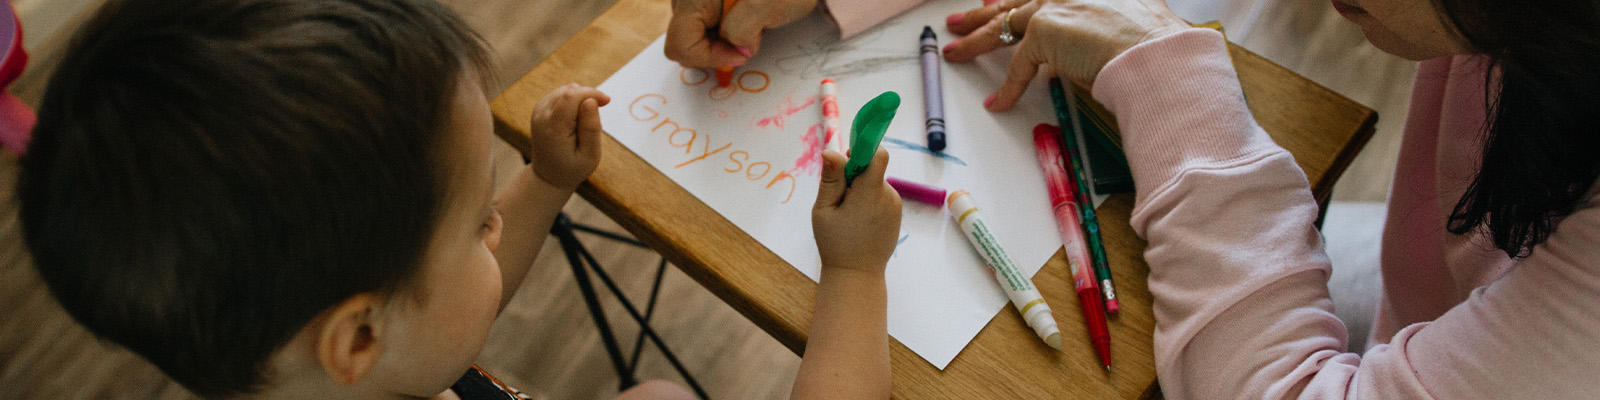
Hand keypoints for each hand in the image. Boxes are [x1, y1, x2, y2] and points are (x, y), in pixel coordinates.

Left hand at [527, 83, 611, 189]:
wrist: (549, 175)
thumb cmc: (573, 167)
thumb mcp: (590, 155)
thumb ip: (591, 128)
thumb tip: (591, 101)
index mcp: (553, 128)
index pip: (572, 96)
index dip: (592, 93)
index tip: (607, 102)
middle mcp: (541, 116)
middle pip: (569, 91)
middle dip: (588, 97)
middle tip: (595, 120)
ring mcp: (538, 110)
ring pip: (566, 90)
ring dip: (581, 100)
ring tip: (584, 124)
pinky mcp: (540, 108)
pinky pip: (562, 94)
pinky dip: (574, 102)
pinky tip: (576, 120)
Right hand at [665, 0, 817, 66]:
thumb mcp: (769, 4)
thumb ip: (743, 27)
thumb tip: (738, 49)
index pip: (681, 43)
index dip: (709, 57)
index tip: (742, 54)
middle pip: (682, 39)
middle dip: (714, 48)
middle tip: (748, 38)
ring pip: (691, 35)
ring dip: (718, 40)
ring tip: (749, 24)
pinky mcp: (702, 2)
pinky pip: (701, 27)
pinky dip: (721, 32)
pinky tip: (743, 20)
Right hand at [812, 148, 901, 274]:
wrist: (857, 274)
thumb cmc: (835, 243)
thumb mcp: (824, 210)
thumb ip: (830, 179)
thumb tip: (831, 150)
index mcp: (870, 193)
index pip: (878, 155)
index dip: (862, 151)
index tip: (846, 161)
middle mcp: (888, 196)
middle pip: (873, 169)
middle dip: (855, 176)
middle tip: (839, 199)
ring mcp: (895, 206)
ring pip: (876, 183)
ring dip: (861, 190)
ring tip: (848, 215)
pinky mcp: (896, 214)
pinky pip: (881, 196)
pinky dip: (869, 201)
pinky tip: (858, 221)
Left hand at [941, 0, 1189, 110]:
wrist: (1157, 53)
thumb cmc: (1154, 46)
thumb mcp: (1128, 26)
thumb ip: (1100, 29)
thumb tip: (1086, 47)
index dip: (1013, 1)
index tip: (995, 2)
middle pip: (1013, 3)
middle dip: (982, 14)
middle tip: (960, 22)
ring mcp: (1053, 4)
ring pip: (1002, 26)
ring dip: (975, 41)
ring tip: (955, 52)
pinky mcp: (1044, 30)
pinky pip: (1017, 65)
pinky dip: (1007, 88)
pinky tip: (998, 103)